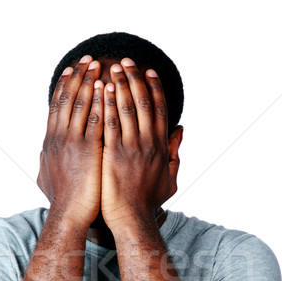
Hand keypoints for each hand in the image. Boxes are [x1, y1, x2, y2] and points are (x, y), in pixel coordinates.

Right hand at [37, 56, 103, 229]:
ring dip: (91, 82)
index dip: (65, 86)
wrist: (68, 215)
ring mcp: (72, 142)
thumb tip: (41, 155)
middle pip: (68, 99)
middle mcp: (59, 137)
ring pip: (81, 105)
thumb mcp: (46, 178)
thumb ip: (44, 162)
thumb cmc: (61, 201)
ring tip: (101, 66)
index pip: (57, 106)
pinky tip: (109, 89)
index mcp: (50, 142)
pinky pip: (96, 120)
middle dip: (79, 76)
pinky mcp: (88, 150)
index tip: (73, 69)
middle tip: (89, 59)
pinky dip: (101, 102)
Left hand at [101, 58, 181, 232]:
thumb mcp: (171, 178)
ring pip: (125, 109)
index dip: (155, 88)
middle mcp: (148, 144)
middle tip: (126, 61)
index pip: (160, 110)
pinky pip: (109, 123)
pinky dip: (105, 104)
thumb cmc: (149, 202)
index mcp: (161, 147)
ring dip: (119, 85)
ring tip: (111, 68)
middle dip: (134, 79)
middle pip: (143, 103)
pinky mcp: (112, 155)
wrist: (132, 219)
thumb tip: (181, 129)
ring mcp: (130, 148)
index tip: (148, 71)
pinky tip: (100, 90)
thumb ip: (176, 152)